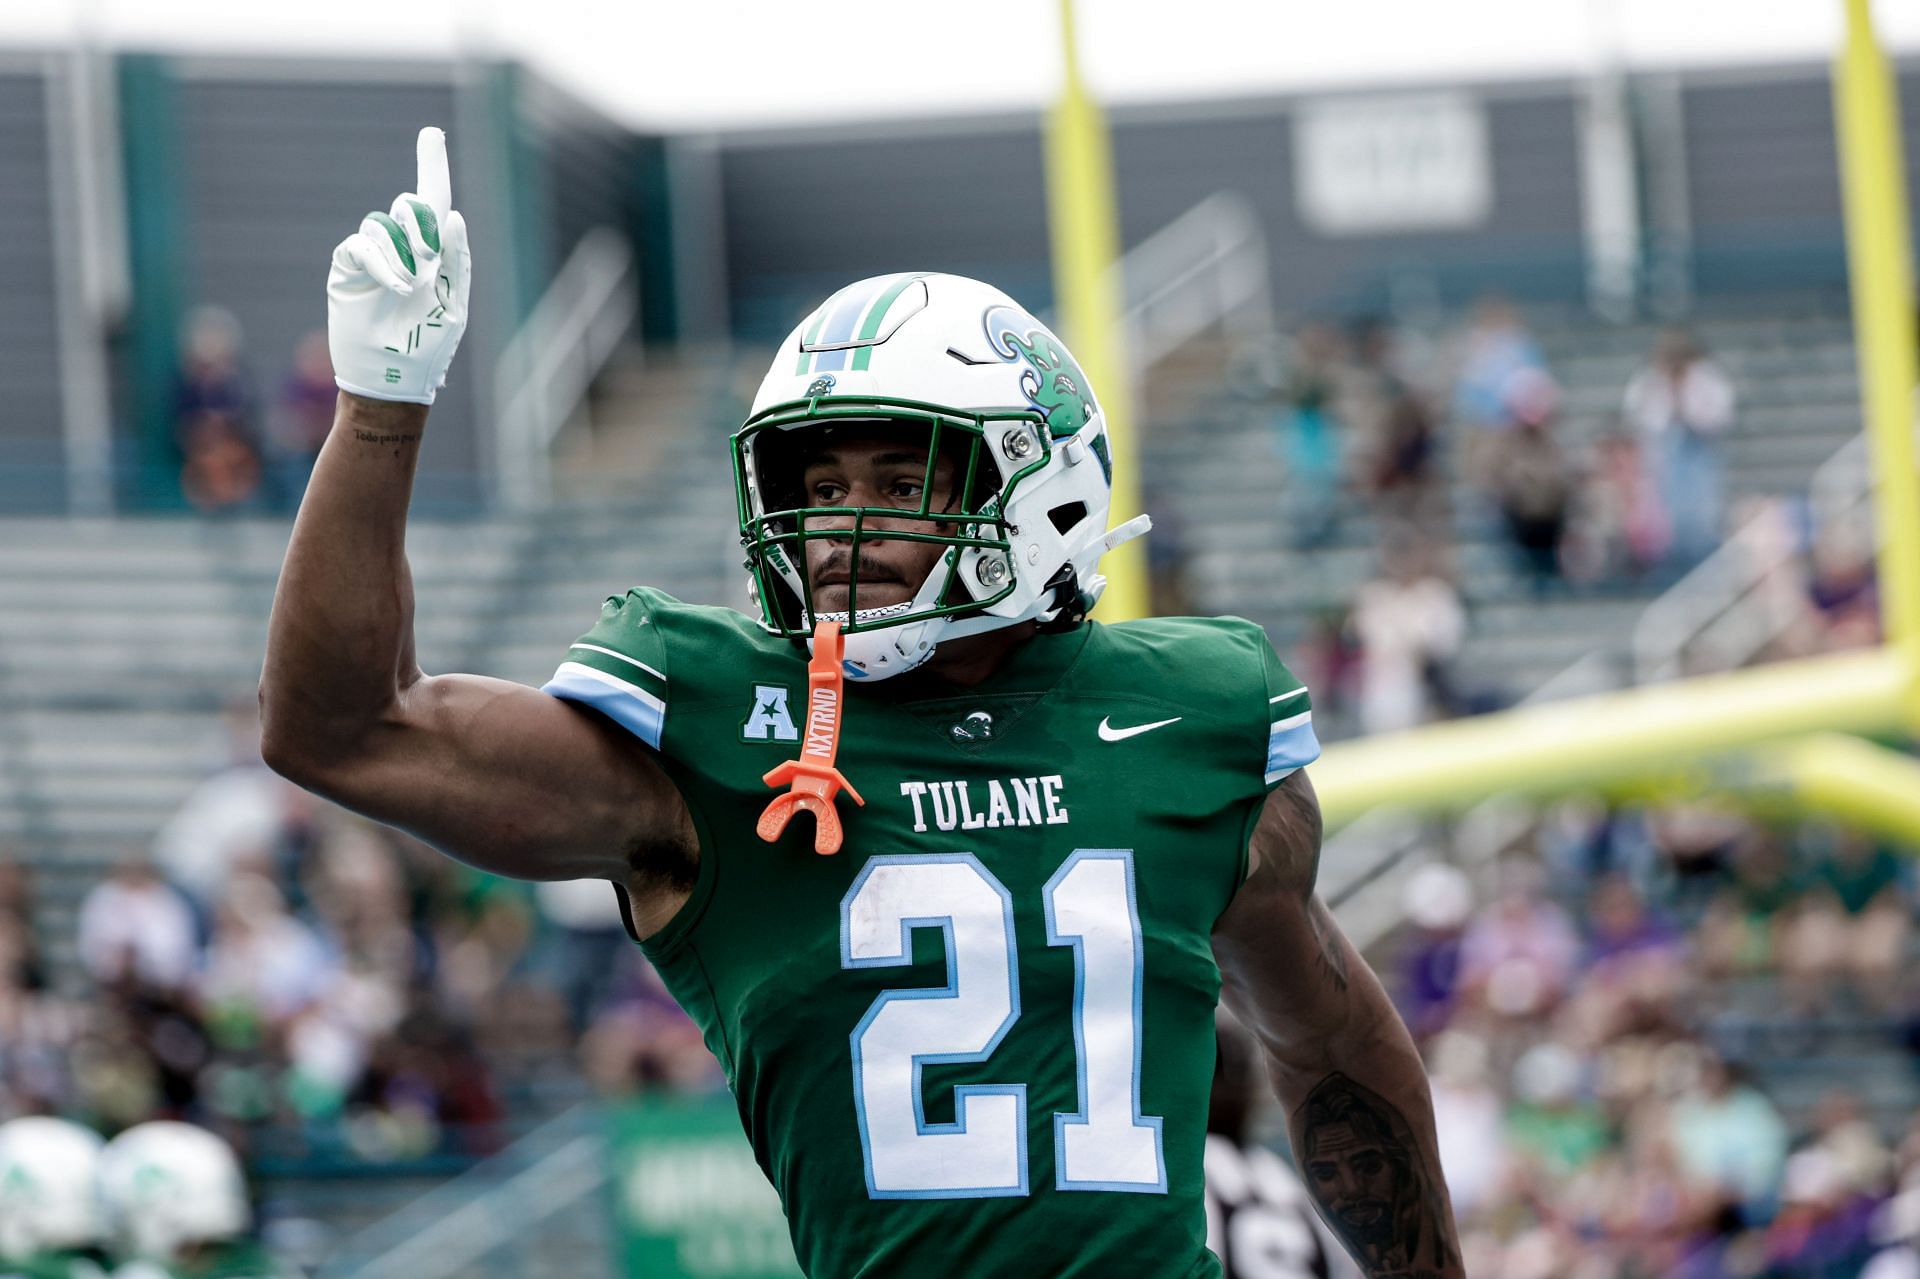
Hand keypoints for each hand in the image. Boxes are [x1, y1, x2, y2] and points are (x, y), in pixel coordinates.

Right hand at [327, 127, 471, 404]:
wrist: (391, 377)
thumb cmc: (429, 347)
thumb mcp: (454, 305)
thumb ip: (457, 259)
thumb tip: (454, 214)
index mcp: (434, 256)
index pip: (434, 204)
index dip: (432, 167)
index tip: (431, 133)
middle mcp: (404, 250)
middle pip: (409, 205)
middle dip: (422, 225)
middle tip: (427, 262)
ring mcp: (374, 258)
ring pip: (384, 223)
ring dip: (403, 253)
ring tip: (409, 289)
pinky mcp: (348, 267)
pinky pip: (362, 244)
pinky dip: (382, 262)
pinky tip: (396, 288)